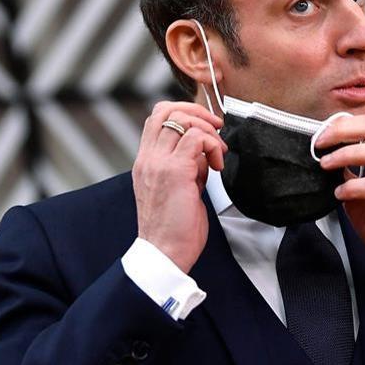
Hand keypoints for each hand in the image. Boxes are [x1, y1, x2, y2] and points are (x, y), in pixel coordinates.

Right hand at [132, 101, 225, 272]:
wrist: (165, 254)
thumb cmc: (174, 230)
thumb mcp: (178, 190)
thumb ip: (188, 168)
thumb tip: (205, 154)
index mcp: (146, 161)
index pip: (157, 117)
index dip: (184, 111)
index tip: (205, 126)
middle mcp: (148, 158)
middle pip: (167, 109)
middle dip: (199, 112)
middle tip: (216, 130)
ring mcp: (159, 163)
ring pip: (182, 119)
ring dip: (208, 131)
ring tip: (218, 153)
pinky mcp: (175, 172)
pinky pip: (197, 139)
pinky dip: (213, 146)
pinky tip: (217, 166)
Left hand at [315, 115, 364, 295]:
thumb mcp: (363, 192)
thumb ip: (348, 173)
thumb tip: (324, 158)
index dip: (343, 125)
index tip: (320, 134)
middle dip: (342, 131)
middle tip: (320, 143)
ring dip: (346, 155)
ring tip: (326, 165)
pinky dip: (352, 187)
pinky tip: (339, 194)